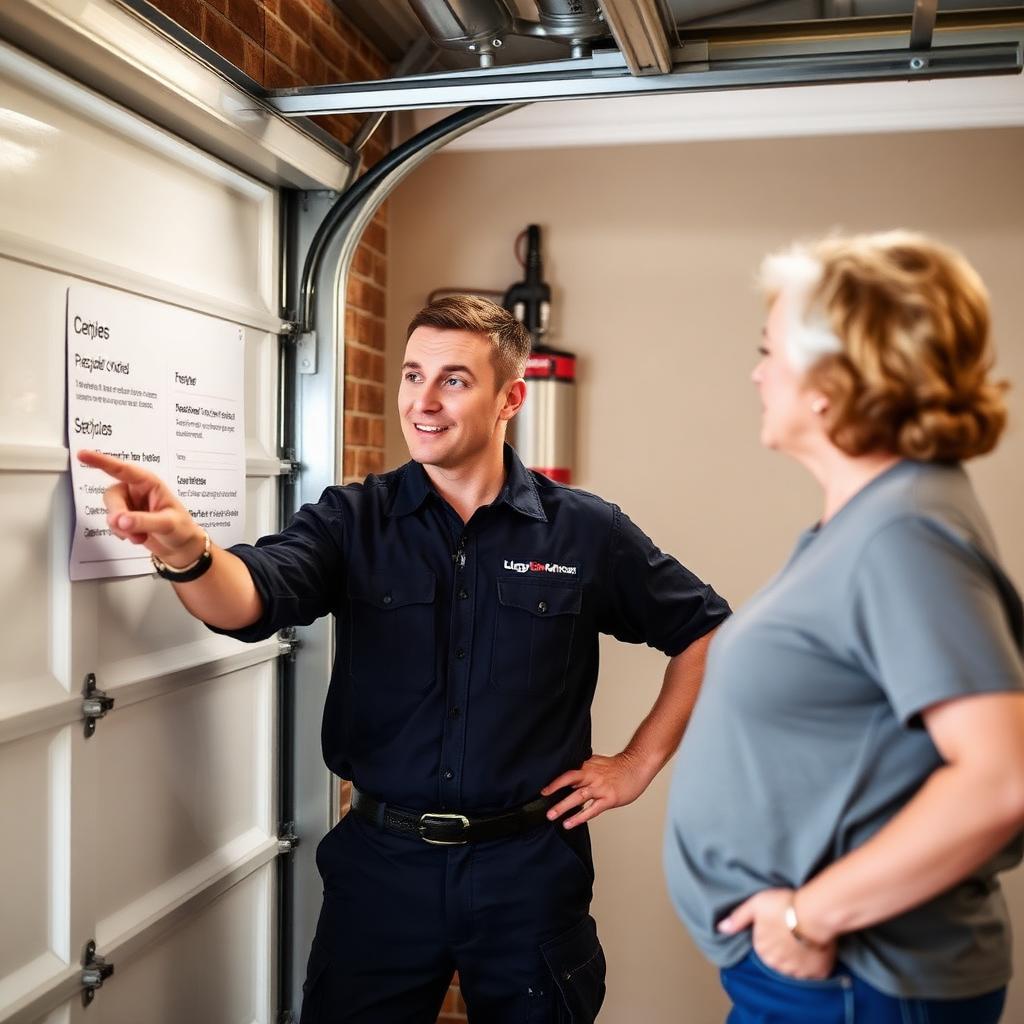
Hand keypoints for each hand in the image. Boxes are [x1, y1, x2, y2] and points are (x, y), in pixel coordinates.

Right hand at [77, 449, 205, 566]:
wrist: (181, 547)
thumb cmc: (181, 529)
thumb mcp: (167, 524)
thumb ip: (144, 521)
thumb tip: (121, 520)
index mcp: (148, 483)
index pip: (122, 469)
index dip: (101, 461)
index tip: (82, 455)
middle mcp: (135, 490)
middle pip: (112, 495)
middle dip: (117, 513)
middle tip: (127, 528)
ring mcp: (129, 504)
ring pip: (111, 511)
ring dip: (122, 528)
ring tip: (142, 536)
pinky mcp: (125, 518)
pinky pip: (112, 524)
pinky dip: (122, 533)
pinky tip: (137, 537)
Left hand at [541, 752, 652, 828]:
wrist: (636, 766)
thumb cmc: (618, 767)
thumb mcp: (597, 763)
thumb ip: (583, 770)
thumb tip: (568, 778)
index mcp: (587, 766)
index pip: (567, 773)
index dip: (554, 781)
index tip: (542, 791)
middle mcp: (591, 775)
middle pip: (569, 781)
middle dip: (554, 791)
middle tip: (542, 801)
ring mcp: (600, 787)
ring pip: (578, 797)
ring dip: (563, 806)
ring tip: (552, 815)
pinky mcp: (608, 798)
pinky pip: (591, 810)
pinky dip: (579, 817)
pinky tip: (570, 823)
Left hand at [717, 888, 837, 980]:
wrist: (814, 914)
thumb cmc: (783, 906)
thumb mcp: (755, 905)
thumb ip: (738, 918)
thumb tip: (721, 928)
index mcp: (762, 950)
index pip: (763, 948)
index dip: (771, 936)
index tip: (779, 925)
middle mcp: (777, 965)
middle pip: (779, 960)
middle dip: (784, 950)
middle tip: (793, 932)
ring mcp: (798, 971)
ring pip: (795, 968)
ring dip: (798, 958)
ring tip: (804, 940)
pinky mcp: (817, 973)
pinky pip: (814, 972)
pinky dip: (814, 964)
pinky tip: (816, 950)